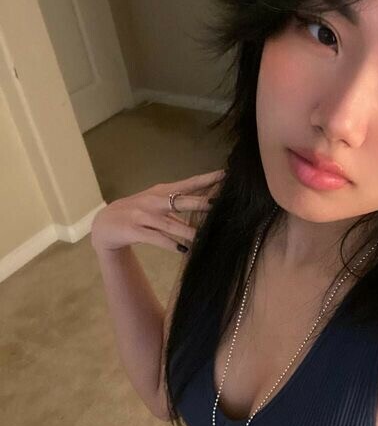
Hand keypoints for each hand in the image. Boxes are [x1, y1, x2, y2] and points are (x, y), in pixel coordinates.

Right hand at [90, 169, 225, 253]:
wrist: (104, 224)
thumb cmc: (137, 213)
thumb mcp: (158, 204)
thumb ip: (180, 204)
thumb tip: (208, 203)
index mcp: (161, 191)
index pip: (188, 184)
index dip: (206, 180)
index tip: (224, 175)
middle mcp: (153, 201)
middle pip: (180, 201)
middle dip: (199, 202)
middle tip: (217, 204)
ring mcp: (142, 215)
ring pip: (169, 224)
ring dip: (187, 231)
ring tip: (203, 237)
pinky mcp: (133, 230)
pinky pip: (155, 238)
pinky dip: (170, 244)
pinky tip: (183, 250)